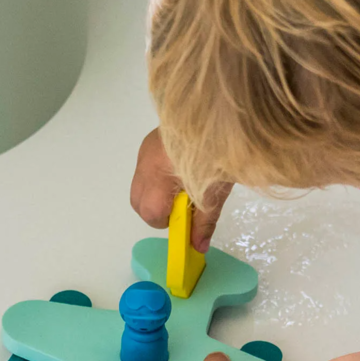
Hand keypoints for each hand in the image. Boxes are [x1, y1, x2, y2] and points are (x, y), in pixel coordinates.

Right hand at [129, 128, 233, 251]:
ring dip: (158, 193)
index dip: (168, 221)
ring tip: (185, 186)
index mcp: (161, 176)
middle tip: (184, 206)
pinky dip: (158, 177)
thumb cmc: (220, 154)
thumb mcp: (216, 193)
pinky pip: (146, 168)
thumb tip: (198, 248)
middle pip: (138, 202)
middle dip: (158, 211)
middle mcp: (147, 162)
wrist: (220, 113)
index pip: (150, 213)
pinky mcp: (151, 140)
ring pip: (140, 185)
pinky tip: (181, 170)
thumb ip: (204, 222)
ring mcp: (146, 149)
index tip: (185, 218)